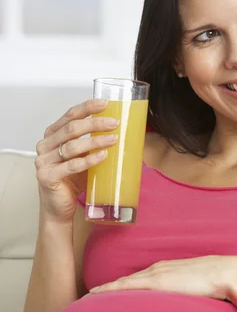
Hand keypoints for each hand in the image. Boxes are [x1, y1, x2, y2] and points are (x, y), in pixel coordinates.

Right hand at [34, 99, 119, 223]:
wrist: (59, 208)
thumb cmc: (72, 180)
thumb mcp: (82, 156)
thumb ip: (91, 143)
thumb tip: (118, 130)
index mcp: (52, 135)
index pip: (70, 115)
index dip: (87, 108)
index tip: (105, 103)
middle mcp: (45, 145)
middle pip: (71, 129)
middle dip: (95, 123)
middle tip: (115, 123)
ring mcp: (43, 161)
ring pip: (72, 146)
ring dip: (95, 141)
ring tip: (114, 139)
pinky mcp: (47, 176)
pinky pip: (71, 165)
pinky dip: (89, 160)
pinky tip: (103, 156)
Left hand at [89, 255, 236, 300]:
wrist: (226, 273)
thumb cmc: (218, 284)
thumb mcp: (198, 291)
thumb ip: (189, 298)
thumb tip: (188, 311)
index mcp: (167, 271)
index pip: (139, 280)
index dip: (122, 287)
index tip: (108, 295)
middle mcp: (157, 269)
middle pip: (127, 281)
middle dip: (108, 288)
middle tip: (88, 296)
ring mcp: (156, 274)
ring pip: (124, 283)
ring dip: (106, 290)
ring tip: (87, 297)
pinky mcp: (157, 281)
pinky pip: (127, 286)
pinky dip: (111, 289)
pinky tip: (98, 294)